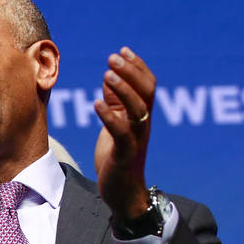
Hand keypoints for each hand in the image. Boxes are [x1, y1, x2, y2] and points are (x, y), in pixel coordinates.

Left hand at [93, 46, 154, 219]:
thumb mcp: (116, 125)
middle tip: (113, 57)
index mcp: (142, 117)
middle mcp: (144, 125)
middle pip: (146, 92)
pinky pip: (121, 132)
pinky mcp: (126, 154)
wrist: (123, 193)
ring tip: (107, 74)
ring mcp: (137, 139)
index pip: (148, 85)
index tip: (123, 50)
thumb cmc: (118, 157)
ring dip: (124, 89)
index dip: (138, 67)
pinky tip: (96, 104)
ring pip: (138, 108)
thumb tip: (109, 77)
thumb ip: (115, 103)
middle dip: (131, 72)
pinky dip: (109, 116)